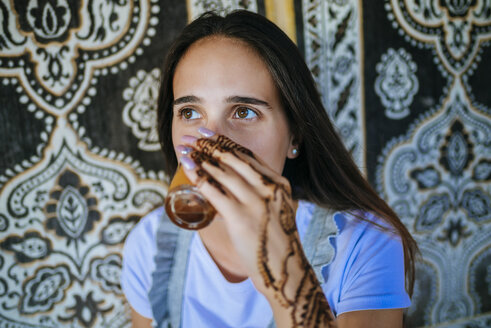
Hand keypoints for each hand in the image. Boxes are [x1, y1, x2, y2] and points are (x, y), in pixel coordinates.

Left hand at [179, 132, 335, 326]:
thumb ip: (263, 194)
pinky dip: (198, 177)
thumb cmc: (275, 241)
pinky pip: (214, 191)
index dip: (226, 143)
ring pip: (223, 172)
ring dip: (201, 158)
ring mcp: (255, 202)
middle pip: (234, 159)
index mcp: (279, 183)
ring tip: (185, 149)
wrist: (283, 270)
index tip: (209, 134)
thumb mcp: (276, 209)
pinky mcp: (240, 217)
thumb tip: (238, 185)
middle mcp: (269, 188)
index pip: (248, 156)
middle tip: (193, 137)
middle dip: (210, 145)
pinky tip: (188, 169)